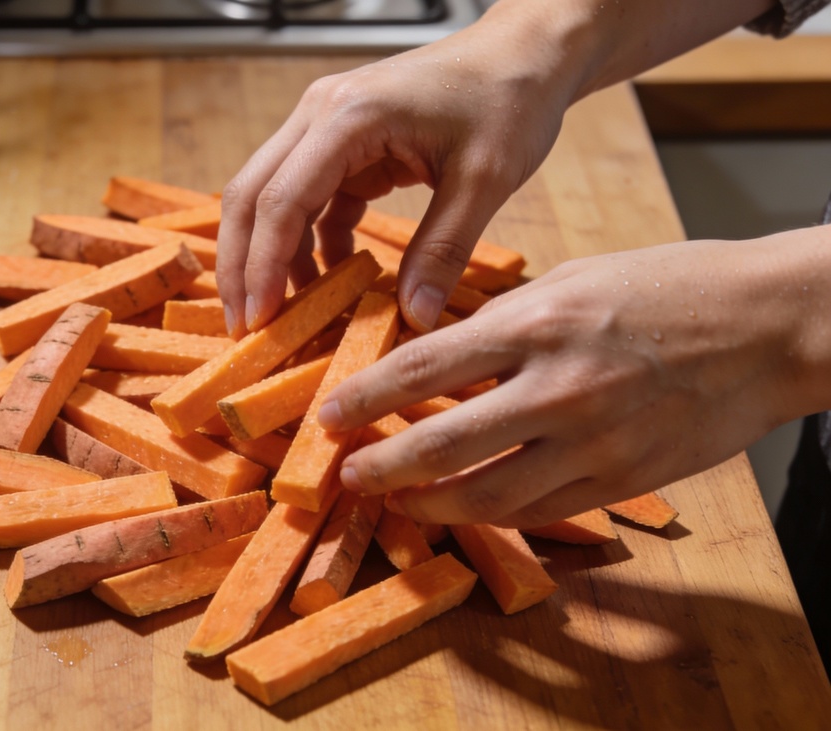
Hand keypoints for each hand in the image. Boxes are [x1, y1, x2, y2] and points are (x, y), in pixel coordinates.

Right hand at [214, 17, 577, 336]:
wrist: (524, 53)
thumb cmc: (508, 97)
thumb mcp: (485, 180)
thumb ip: (443, 250)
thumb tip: (414, 318)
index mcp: (349, 116)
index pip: (282, 199)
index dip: (263, 265)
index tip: (260, 319)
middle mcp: (321, 114)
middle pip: (252, 196)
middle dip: (243, 265)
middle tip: (246, 327)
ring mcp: (326, 127)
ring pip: (271, 198)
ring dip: (271, 257)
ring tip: (283, 314)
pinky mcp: (342, 145)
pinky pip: (308, 201)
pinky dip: (311, 244)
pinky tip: (330, 281)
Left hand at [318, 234, 830, 527]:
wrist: (768, 324)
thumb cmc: (665, 288)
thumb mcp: (571, 280)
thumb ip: (500, 321)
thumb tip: (432, 352)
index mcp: (537, 323)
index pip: (422, 368)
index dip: (364, 399)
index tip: (328, 416)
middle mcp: (557, 387)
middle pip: (442, 445)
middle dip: (381, 467)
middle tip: (346, 475)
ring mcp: (594, 441)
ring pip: (488, 494)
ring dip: (429, 503)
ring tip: (397, 499)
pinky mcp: (624, 479)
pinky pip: (541, 510)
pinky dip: (493, 514)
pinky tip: (464, 507)